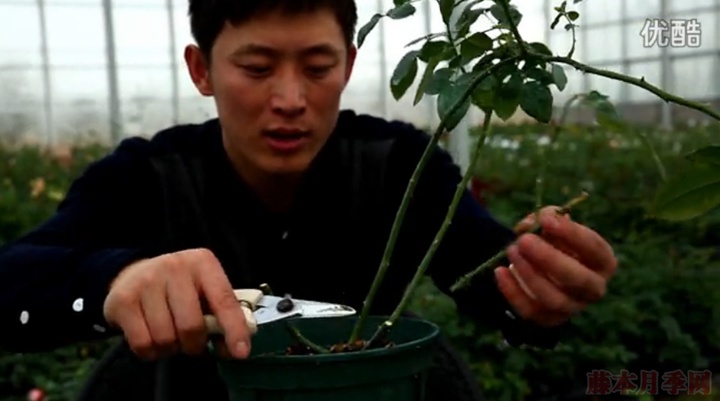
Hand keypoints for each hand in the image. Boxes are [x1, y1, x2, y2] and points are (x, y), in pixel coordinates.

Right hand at [103, 248, 251, 359]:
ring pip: (166, 338)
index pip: (224, 300)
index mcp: (203, 263)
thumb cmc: (179, 288)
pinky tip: (151, 339)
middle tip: (192, 342)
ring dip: (171, 349)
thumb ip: (221, 314)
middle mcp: (175, 267)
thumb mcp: (204, 290)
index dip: (234, 329)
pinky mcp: (123, 300)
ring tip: (169, 336)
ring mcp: (146, 282)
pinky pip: (142, 344)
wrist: (133, 273)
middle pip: (191, 326)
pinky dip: (150, 352)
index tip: (240, 352)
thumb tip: (235, 348)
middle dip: (194, 344)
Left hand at [495, 206, 616, 326]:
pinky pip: (530, 311)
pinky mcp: (549, 319)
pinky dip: (513, 292)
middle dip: (549, 258)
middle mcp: (593, 288)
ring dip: (529, 274)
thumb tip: (533, 223)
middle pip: (578, 279)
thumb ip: (546, 218)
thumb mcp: (553, 225)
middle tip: (524, 240)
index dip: (572, 234)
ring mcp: (572, 307)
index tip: (547, 220)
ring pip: (554, 298)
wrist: (541, 268)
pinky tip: (500, 271)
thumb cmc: (554, 242)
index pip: (595, 249)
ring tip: (511, 250)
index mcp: (602, 262)